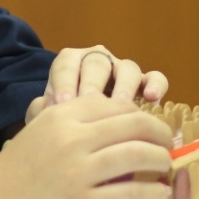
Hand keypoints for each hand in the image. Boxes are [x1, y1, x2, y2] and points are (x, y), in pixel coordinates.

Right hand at [0, 95, 173, 198]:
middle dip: (161, 135)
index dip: (144, 116)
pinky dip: (153, 192)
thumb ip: (72, 121)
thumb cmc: (15, 169)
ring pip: (138, 155)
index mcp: (62, 115)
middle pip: (135, 125)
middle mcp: (73, 137)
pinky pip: (130, 192)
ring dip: (162, 161)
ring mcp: (78, 170)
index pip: (118, 105)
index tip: (155, 128)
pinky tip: (159, 193)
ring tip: (166, 168)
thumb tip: (115, 119)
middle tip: (169, 146)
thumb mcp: (40, 130)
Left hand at [23, 44, 167, 123]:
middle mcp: (98, 62)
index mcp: (71, 64)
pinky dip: (156, 84)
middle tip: (88, 104)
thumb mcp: (49, 118)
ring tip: (121, 104)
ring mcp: (123, 72)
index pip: (66, 62)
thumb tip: (45, 109)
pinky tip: (152, 100)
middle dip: (92, 83)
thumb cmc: (64, 124)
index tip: (61, 104)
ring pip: (127, 67)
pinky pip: (155, 77)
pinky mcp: (145, 84)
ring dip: (124, 84)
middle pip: (97, 62)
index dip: (64, 81)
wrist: (84, 137)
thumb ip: (42, 111)